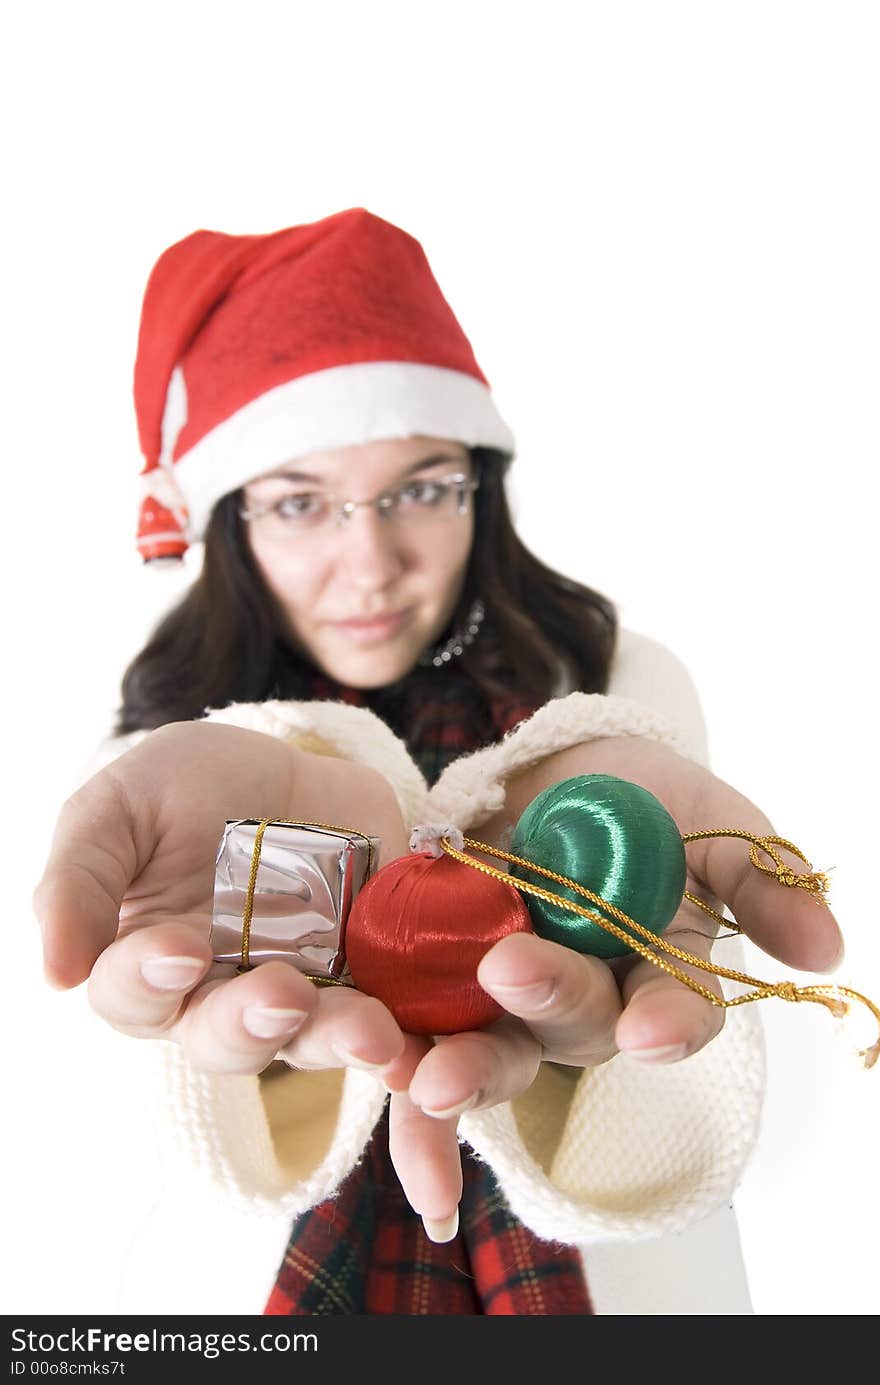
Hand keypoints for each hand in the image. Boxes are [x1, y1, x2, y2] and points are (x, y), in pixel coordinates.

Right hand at [34, 722, 411, 1076]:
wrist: (290, 761)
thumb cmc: (187, 786)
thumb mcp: (121, 806)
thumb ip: (81, 878)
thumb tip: (55, 974)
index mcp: (146, 962)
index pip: (133, 995)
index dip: (148, 980)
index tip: (176, 948)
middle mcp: (218, 994)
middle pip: (224, 1041)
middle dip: (250, 1024)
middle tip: (281, 993)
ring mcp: (300, 990)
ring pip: (309, 1041)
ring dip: (336, 1040)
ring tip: (367, 1029)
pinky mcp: (368, 977)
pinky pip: (385, 1022)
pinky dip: (403, 1039)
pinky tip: (416, 1041)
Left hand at [385, 736, 844, 1236]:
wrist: (548, 769)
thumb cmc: (641, 796)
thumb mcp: (709, 817)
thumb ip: (761, 875)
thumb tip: (828, 954)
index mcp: (656, 973)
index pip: (674, 1014)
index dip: (668, 1024)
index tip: (652, 1028)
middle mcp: (585, 1000)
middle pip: (573, 1029)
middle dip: (548, 1003)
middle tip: (513, 969)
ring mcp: (506, 997)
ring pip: (494, 1051)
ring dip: (466, 1069)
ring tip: (430, 1076)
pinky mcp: (436, 979)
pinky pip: (418, 1034)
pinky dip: (396, 1064)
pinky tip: (376, 1072)